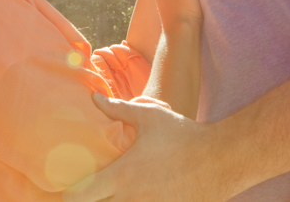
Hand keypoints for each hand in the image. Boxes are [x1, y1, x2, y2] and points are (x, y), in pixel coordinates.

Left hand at [62, 93, 235, 201]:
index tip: (67, 187)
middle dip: (90, 200)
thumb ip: (118, 109)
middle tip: (92, 189)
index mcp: (122, 176)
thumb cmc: (183, 135)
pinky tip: (137, 196)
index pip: (80, 195)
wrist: (222, 159)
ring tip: (113, 192)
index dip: (69, 193)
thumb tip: (95, 98)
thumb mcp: (149, 117)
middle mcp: (131, 200)